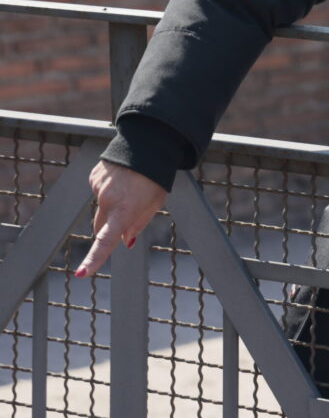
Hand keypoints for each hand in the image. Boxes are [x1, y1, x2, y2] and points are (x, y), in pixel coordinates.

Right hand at [76, 161, 166, 277]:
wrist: (147, 144)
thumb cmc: (156, 177)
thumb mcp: (155, 203)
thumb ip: (138, 223)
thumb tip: (125, 241)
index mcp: (124, 211)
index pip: (105, 241)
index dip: (94, 259)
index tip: (82, 273)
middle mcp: (107, 201)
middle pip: (100, 227)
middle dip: (109, 227)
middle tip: (127, 213)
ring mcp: (98, 188)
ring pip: (100, 207)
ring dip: (111, 204)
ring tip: (129, 186)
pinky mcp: (93, 177)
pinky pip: (98, 190)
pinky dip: (107, 188)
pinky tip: (120, 177)